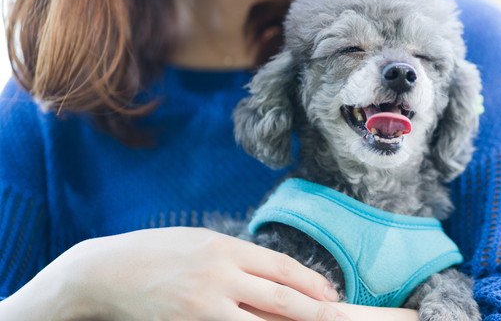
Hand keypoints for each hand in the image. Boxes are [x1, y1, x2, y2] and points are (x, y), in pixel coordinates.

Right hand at [1, 226, 347, 320]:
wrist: (105, 274)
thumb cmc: (156, 253)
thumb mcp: (201, 242)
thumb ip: (237, 258)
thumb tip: (276, 277)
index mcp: (226, 248)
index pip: (282, 267)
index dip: (312, 282)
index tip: (331, 294)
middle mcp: (219, 276)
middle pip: (279, 297)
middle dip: (314, 310)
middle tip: (338, 317)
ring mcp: (203, 305)